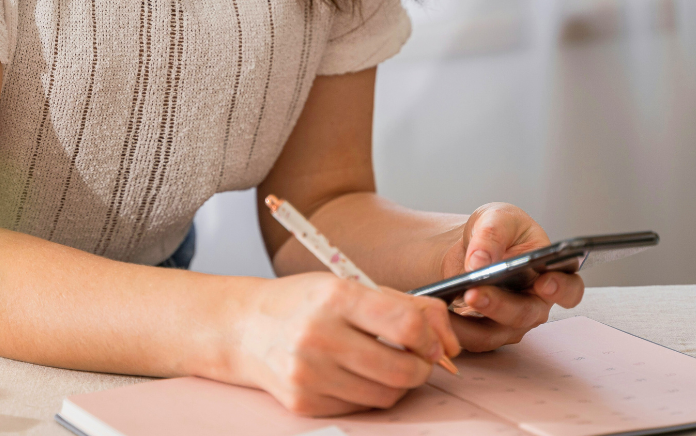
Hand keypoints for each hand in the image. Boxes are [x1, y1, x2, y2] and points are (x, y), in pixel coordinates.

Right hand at [232, 273, 459, 416]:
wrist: (245, 329)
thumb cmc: (305, 303)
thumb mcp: (352, 287)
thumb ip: (407, 305)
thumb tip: (450, 342)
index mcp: (336, 297)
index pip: (406, 324)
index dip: (431, 338)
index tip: (432, 341)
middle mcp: (319, 336)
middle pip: (402, 369)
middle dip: (422, 367)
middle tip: (418, 359)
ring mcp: (309, 374)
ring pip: (385, 395)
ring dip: (398, 384)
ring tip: (387, 365)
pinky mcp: (303, 402)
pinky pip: (360, 408)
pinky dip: (369, 395)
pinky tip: (356, 375)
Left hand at [438, 203, 584, 351]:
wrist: (470, 247)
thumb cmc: (497, 231)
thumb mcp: (495, 217)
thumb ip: (492, 234)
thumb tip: (481, 262)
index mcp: (551, 273)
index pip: (569, 288)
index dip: (561, 290)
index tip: (544, 284)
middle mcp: (535, 303)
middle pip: (525, 315)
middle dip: (499, 305)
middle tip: (473, 292)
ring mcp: (510, 323)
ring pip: (494, 334)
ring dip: (468, 324)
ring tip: (442, 307)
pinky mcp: (485, 334)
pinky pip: (470, 339)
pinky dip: (451, 328)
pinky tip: (433, 314)